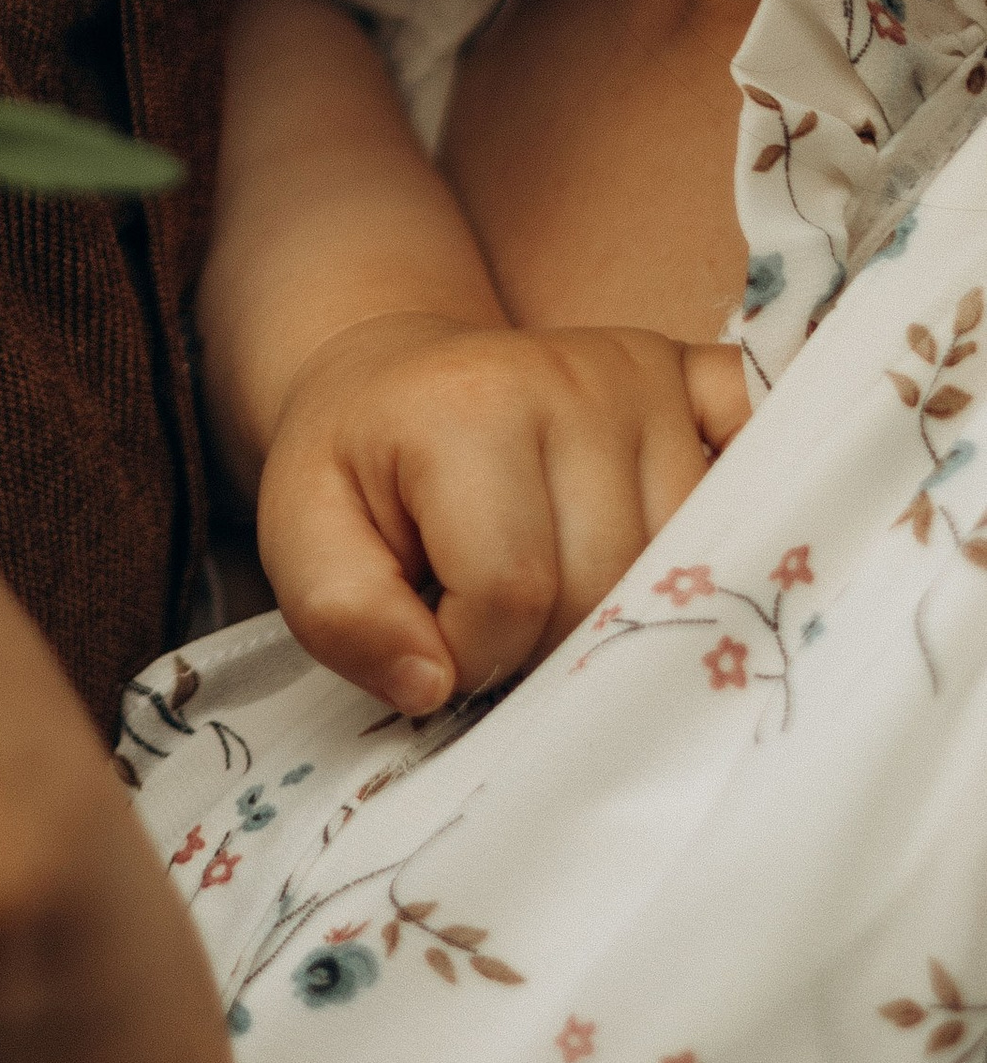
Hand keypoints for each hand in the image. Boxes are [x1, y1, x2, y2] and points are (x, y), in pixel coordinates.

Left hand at [256, 313, 751, 714]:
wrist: (391, 381)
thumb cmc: (356, 473)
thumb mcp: (300, 539)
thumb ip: (345, 620)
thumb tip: (434, 687)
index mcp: (468, 408)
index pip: (512, 593)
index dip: (470, 650)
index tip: (435, 638)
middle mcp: (573, 376)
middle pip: (607, 582)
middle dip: (549, 641)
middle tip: (498, 621)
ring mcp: (645, 374)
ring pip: (688, 556)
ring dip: (627, 603)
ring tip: (560, 583)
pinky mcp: (694, 377)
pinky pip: (761, 447)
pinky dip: (745, 503)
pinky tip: (696, 541)